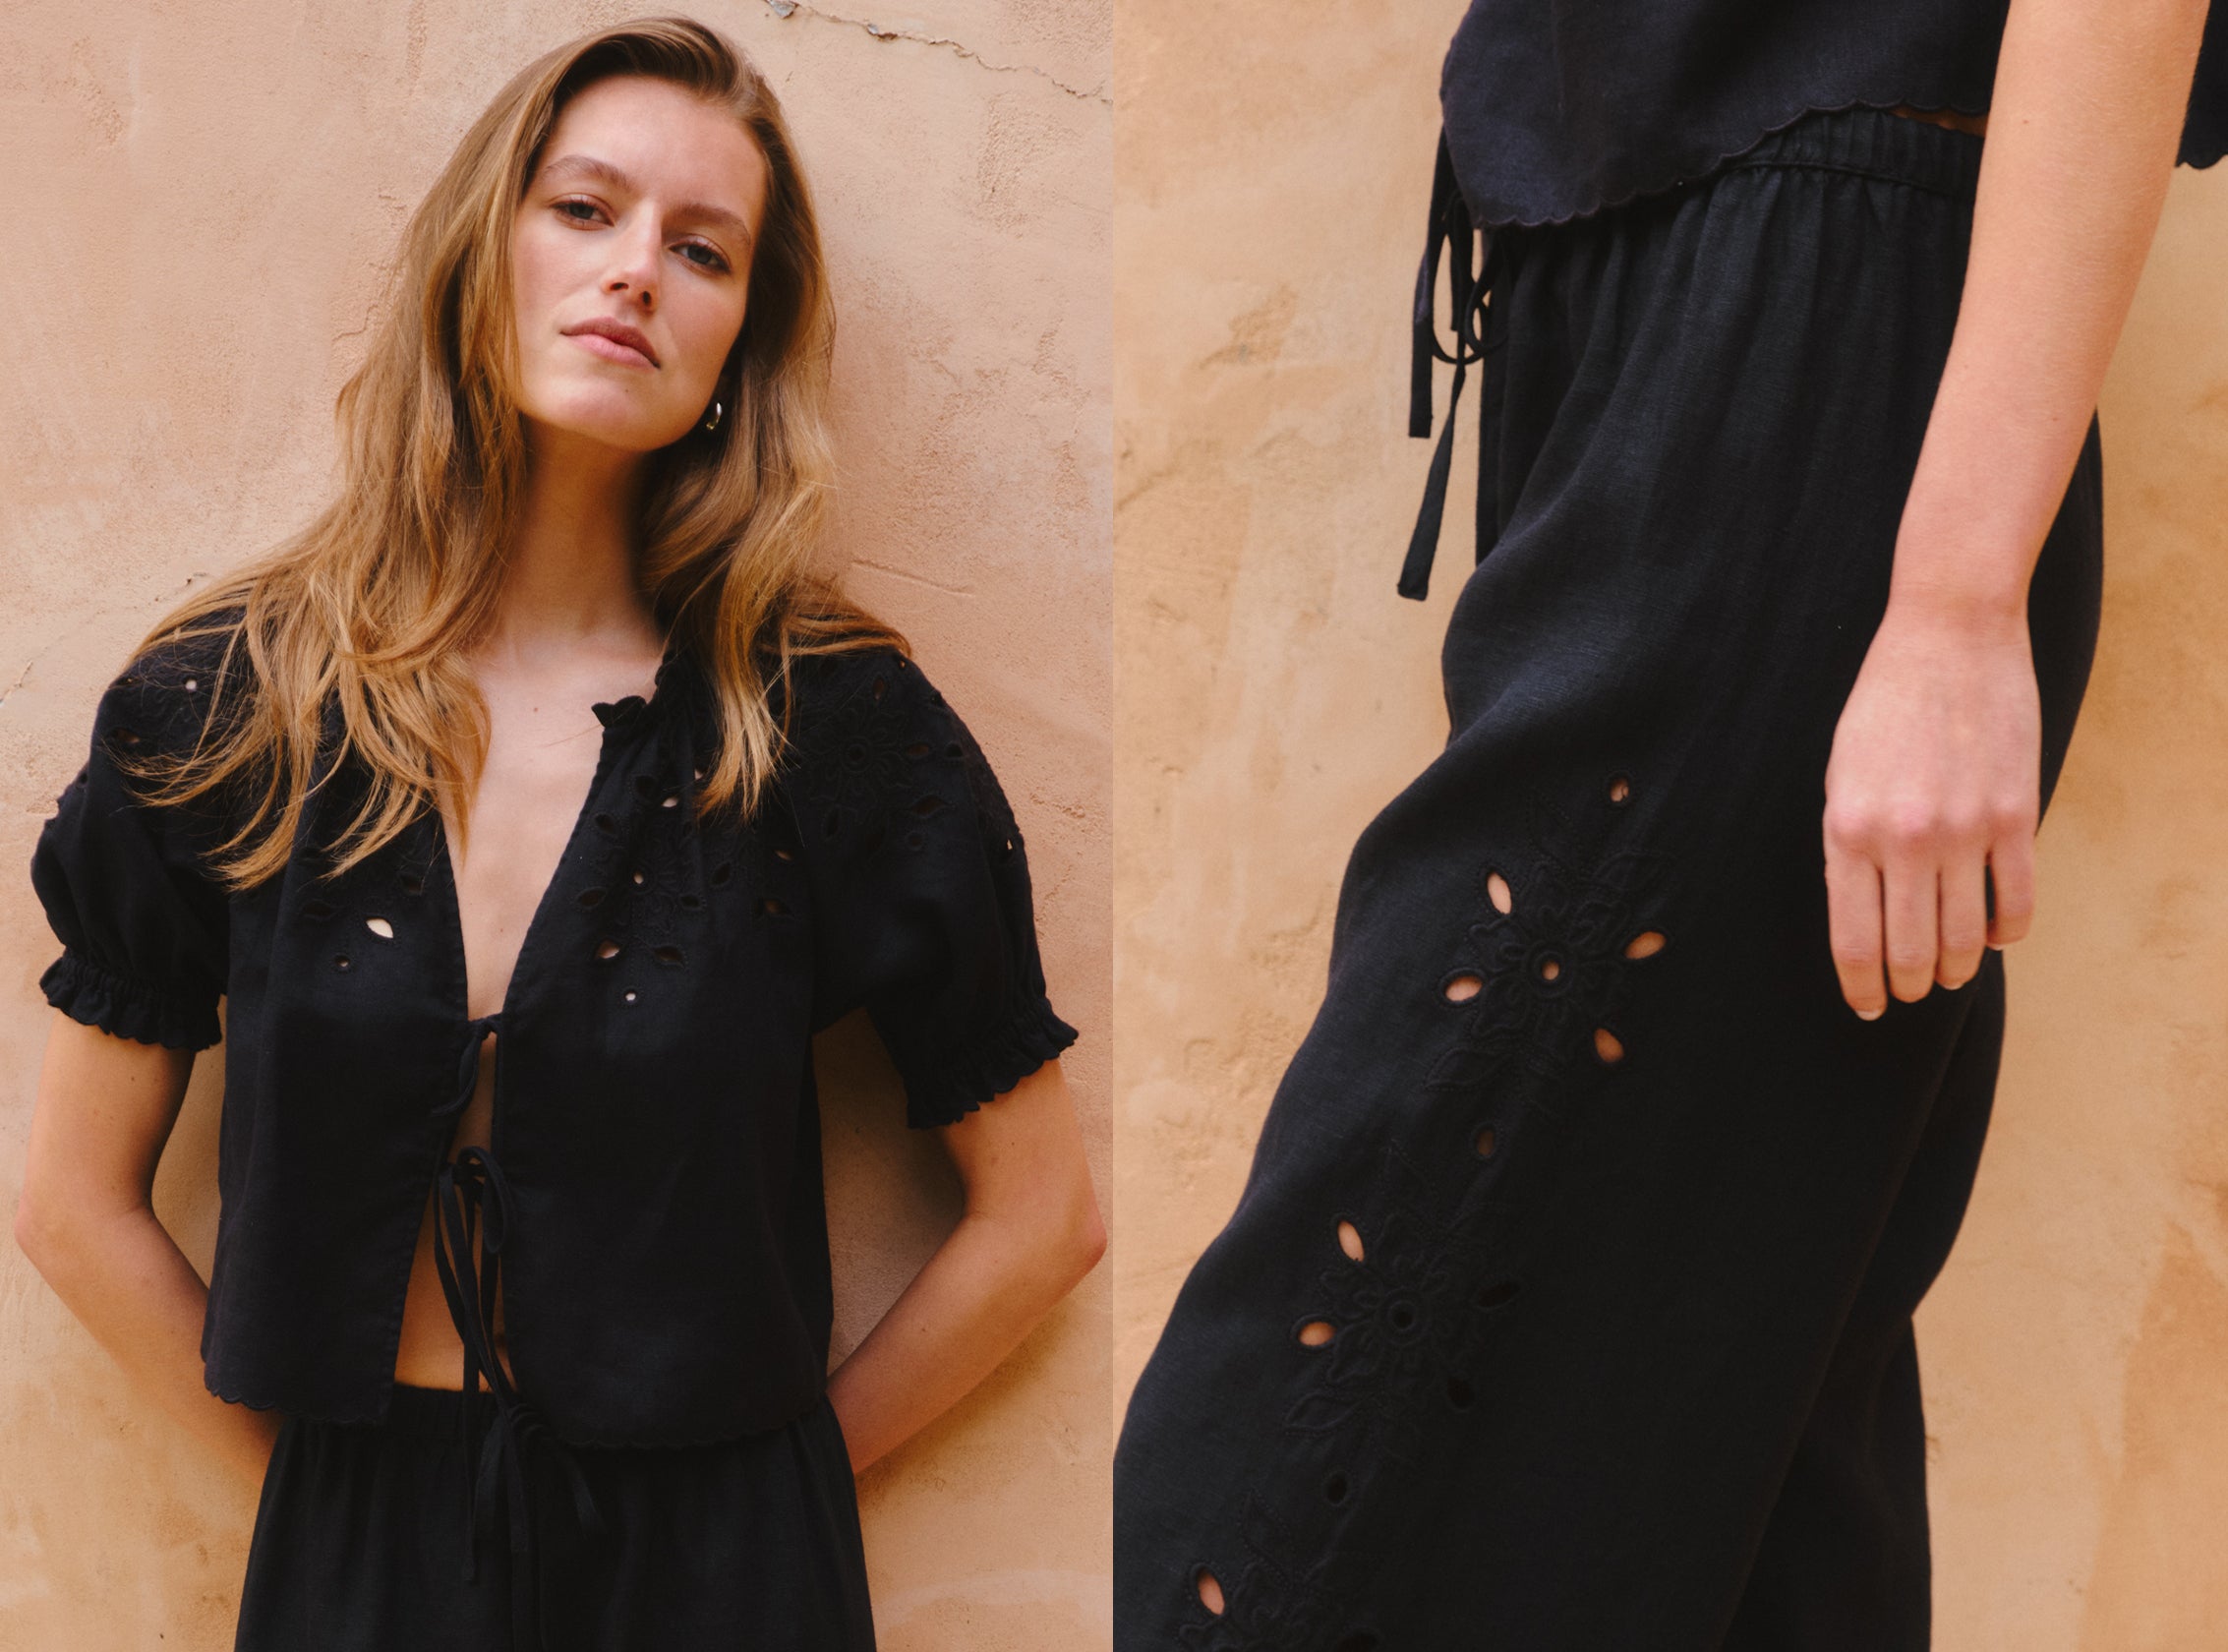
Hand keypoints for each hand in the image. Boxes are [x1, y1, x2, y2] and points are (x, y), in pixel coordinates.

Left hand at [1821, 595, 2040, 1017]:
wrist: (1948, 636)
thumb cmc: (1883, 706)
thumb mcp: (1840, 774)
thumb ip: (1848, 843)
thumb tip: (1862, 908)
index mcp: (1847, 829)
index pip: (1852, 937)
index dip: (1860, 984)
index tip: (1867, 1007)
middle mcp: (1903, 838)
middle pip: (1908, 949)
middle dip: (1907, 984)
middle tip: (1910, 994)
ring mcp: (1963, 829)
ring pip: (1963, 937)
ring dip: (1955, 969)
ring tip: (1949, 975)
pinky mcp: (2014, 814)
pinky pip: (2016, 901)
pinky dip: (2003, 932)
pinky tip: (1992, 937)